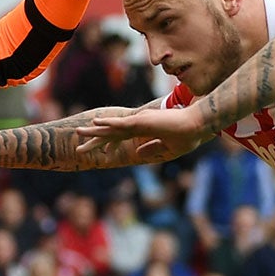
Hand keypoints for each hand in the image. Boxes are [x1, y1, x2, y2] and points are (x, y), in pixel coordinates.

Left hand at [75, 101, 214, 163]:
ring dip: (94, 131)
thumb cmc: (187, 136)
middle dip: (94, 141)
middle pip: (111, 134)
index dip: (109, 144)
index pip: (121, 138)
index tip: (102, 152)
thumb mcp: (167, 148)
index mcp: (143, 131)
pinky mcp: (142, 120)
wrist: (197, 127)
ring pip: (111, 128)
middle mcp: (137, 125)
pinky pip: (121, 122)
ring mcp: (138, 122)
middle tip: (78, 148)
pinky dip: (108, 123)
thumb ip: (151, 149)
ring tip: (77, 133)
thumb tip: (136, 154)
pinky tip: (95, 122)